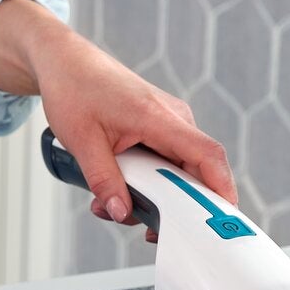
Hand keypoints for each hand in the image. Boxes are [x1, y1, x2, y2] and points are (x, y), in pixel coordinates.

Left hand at [0, 0, 233, 240]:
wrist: (64, 61)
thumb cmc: (73, 89)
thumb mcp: (82, 142)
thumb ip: (104, 180)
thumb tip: (121, 213)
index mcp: (159, 117)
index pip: (208, 155)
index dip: (222, 189)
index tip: (225, 219)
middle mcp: (173, 119)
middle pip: (195, 173)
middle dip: (174, 207)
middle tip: (144, 228)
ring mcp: (167, 124)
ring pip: (175, 173)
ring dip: (151, 198)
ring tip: (109, 204)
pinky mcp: (157, 129)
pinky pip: (163, 163)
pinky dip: (145, 183)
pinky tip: (115, 189)